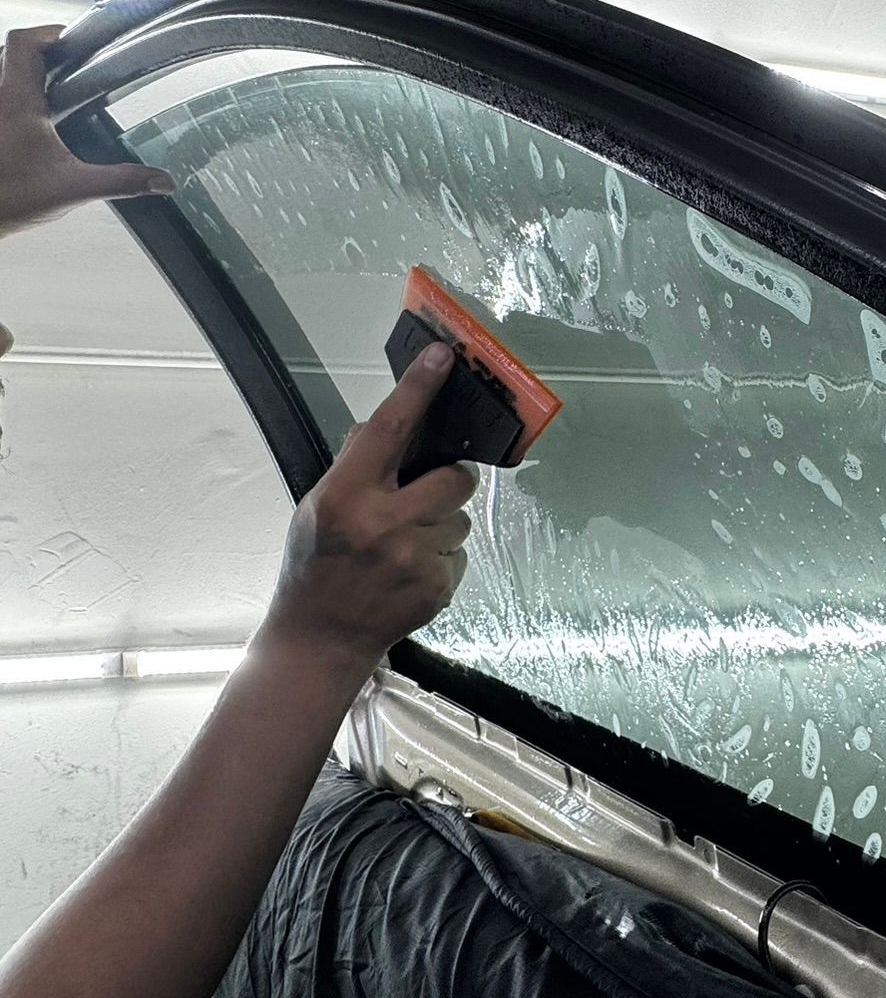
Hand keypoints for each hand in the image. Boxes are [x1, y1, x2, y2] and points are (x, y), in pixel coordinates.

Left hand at [0, 24, 173, 240]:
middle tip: (69, 62)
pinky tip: (33, 119)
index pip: (25, 42)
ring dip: (23, 71)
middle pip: (11, 51)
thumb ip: (120, 181)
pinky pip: (0, 96)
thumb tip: (159, 180)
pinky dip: (14, 94)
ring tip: (52, 87)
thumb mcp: (72, 188)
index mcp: (17, 101)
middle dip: (41, 50)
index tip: (72, 40)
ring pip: (1, 71)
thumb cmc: (8, 199)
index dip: (48, 33)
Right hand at [256, 344, 477, 679]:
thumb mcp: (315, 509)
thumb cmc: (313, 571)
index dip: (417, 389)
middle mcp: (382, 524)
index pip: (387, 429)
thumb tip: (378, 424)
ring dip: (440, 527)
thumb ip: (351, 466)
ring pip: (460, 519)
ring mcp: (413, 558)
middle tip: (424, 496)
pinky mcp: (437, 587)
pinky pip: (460, 555)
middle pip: (452, 477)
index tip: (441, 357)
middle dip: (447, 482)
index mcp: (345, 497)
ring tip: (404, 547)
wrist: (319, 640)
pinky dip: (440, 561)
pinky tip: (409, 574)